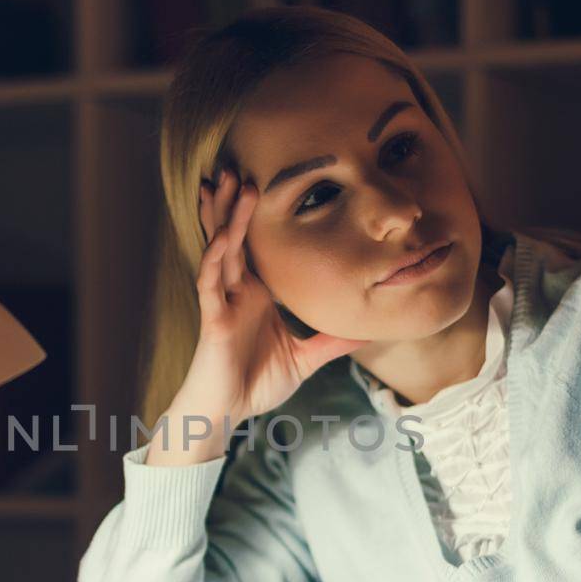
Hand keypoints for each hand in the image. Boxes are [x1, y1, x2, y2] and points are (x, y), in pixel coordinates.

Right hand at [148, 169, 366, 465]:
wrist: (227, 415)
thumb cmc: (255, 385)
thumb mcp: (305, 360)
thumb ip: (332, 342)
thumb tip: (369, 331)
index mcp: (255, 294)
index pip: (254, 245)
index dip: (254, 216)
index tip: (264, 182)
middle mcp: (236, 291)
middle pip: (234, 237)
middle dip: (235, 203)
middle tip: (238, 166)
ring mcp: (222, 302)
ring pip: (221, 250)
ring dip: (225, 217)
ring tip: (228, 183)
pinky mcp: (213, 320)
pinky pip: (211, 283)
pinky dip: (216, 258)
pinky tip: (222, 237)